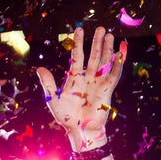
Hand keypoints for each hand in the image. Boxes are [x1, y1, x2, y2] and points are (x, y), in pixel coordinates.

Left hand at [36, 26, 125, 151]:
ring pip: (105, 61)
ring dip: (108, 49)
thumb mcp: (53, 98)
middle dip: (97, 42)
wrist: (80, 131)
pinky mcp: (107, 90)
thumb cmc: (66, 117)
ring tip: (111, 35)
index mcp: (74, 77)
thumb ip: (48, 83)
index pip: (78, 55)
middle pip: (94, 55)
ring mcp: (98, 83)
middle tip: (101, 28)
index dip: (78, 43)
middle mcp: (88, 77)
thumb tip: (39, 68)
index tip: (78, 30)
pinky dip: (118, 63)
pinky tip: (121, 52)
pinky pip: (114, 74)